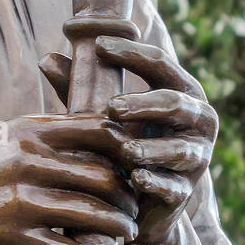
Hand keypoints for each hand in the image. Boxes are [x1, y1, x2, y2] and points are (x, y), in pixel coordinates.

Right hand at [0, 111, 137, 244]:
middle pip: (104, 173)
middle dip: (129, 194)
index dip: (130, 148)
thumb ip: (38, 139)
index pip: (99, 128)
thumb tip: (87, 132)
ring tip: (128, 234)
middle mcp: (25, 159)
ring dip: (119, 228)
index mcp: (26, 131)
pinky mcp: (10, 238)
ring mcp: (18, 199)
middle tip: (137, 207)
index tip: (141, 165)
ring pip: (93, 213)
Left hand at [40, 34, 215, 244]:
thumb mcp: (100, 111)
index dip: (132, 52)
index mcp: (181, 91)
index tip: (99, 44)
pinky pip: (173, 186)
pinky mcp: (185, 191)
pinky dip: (155, 182)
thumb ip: (79, 86)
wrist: (139, 200)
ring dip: (150, 148)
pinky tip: (135, 179)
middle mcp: (198, 120)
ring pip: (179, 149)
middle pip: (174, 104)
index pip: (160, 63)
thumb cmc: (121, 140)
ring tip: (125, 150)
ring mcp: (197, 157)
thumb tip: (45, 58)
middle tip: (112, 108)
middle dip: (144, 105)